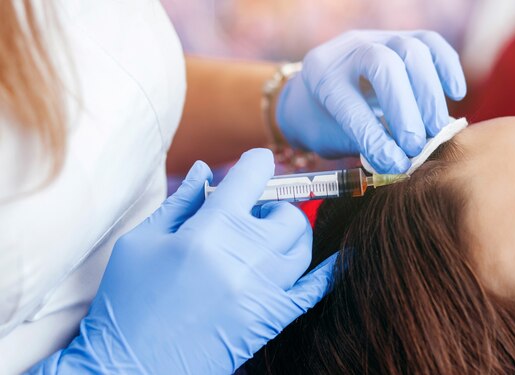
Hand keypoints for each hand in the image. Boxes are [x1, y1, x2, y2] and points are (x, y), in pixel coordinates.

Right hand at [28, 149, 335, 373]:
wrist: (132, 367)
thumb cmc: (127, 301)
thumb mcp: (141, 242)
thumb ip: (179, 201)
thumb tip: (204, 169)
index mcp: (209, 230)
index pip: (254, 175)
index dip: (256, 163)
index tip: (255, 165)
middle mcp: (245, 255)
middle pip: (286, 211)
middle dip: (271, 205)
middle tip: (249, 214)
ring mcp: (263, 289)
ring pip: (302, 244)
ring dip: (289, 233)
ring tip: (266, 239)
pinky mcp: (272, 318)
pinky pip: (316, 288)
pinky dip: (330, 270)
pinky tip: (340, 258)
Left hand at [277, 30, 465, 173]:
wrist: (317, 92)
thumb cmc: (324, 122)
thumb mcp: (332, 138)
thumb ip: (365, 145)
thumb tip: (403, 162)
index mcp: (322, 77)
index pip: (350, 105)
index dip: (376, 138)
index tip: (396, 164)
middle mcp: (347, 51)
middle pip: (385, 65)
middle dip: (406, 110)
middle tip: (417, 146)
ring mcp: (376, 38)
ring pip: (413, 51)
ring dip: (430, 94)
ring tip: (435, 129)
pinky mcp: (401, 38)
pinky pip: (431, 43)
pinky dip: (447, 68)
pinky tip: (455, 94)